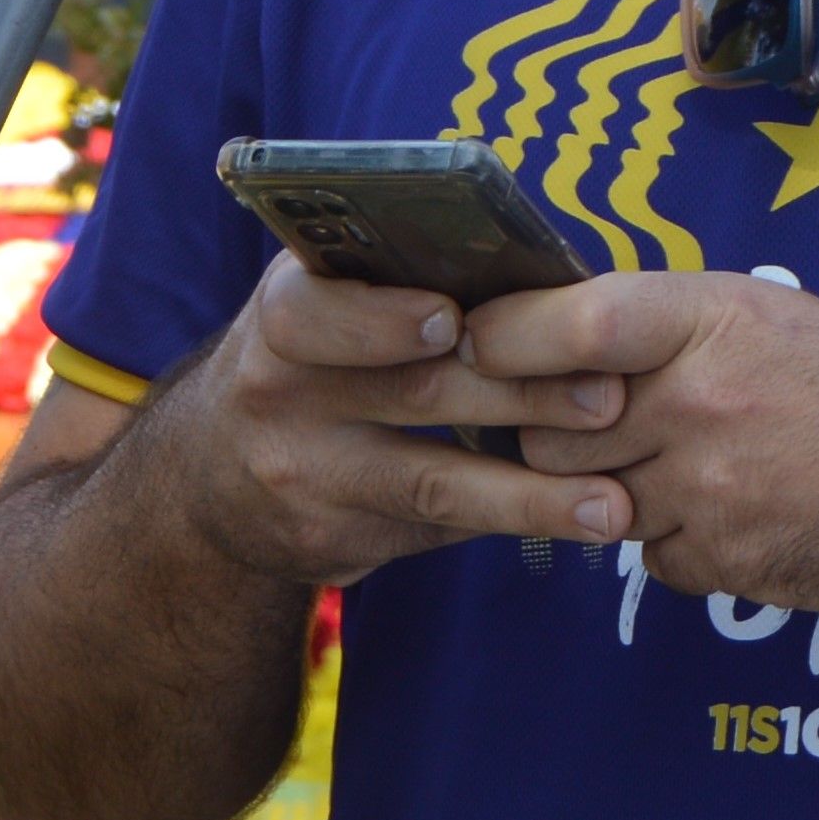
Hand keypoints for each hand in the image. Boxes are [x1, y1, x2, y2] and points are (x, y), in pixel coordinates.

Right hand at [128, 253, 609, 588]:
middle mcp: (280, 396)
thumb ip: (395, 284)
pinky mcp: (332, 543)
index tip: (455, 320)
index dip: (385, 319)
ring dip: (531, 494)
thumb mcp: (320, 304)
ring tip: (610, 505)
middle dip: (521, 396)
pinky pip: (434, 531)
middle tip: (608, 399)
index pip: (318, 313)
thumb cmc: (309, 359)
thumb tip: (541, 276)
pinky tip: (573, 524)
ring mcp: (304, 478)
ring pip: (432, 484)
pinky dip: (508, 522)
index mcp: (284, 315)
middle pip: (411, 395)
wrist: (208, 477)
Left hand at [472, 271, 818, 614]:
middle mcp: (699, 402)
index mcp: (709, 317)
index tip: (473, 346)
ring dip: (610, 490)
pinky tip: (735, 513)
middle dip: (548, 433)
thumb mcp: (772, 317)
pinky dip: (673, 542)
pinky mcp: (728, 567)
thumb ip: (664, 330)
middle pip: (547, 431)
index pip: (562, 324)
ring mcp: (711, 493)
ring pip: (589, 500)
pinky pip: (651, 559)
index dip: (500, 340)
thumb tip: (551, 341)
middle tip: (580, 423)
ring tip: (684, 463)